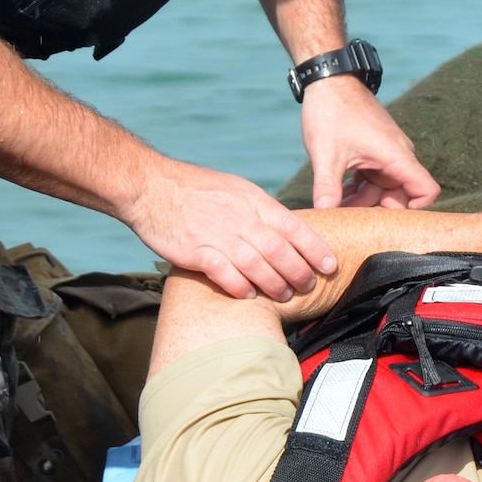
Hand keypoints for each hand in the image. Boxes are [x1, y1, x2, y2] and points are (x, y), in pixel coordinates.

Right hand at [127, 156, 339, 300]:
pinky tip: (249, 296)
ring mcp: (217, 234)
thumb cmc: (195, 189)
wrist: (150, 186)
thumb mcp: (236, 190)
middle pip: (279, 250)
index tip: (330, 266)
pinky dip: (239, 286)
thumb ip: (261, 211)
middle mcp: (239, 218)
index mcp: (253, 201)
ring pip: (256, 264)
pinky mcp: (194, 251)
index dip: (315, 249)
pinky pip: (223, 272)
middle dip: (299, 272)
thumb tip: (286, 230)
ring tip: (285, 296)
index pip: (293, 227)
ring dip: (274, 284)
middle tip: (309, 288)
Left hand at [302, 74, 440, 209]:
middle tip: (349, 220)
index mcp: (396, 156)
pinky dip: (358, 188)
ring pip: (383, 188)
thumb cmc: (332, 111)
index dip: (416, 209)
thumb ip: (327, 188)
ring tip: (334, 205)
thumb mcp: (326, 154)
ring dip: (362, 200)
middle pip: (400, 195)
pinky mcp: (374, 150)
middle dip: (376, 209)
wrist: (328, 79)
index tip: (388, 220)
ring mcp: (386, 153)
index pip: (426, 190)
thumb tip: (324, 215)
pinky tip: (336, 193)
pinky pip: (373, 178)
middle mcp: (397, 155)